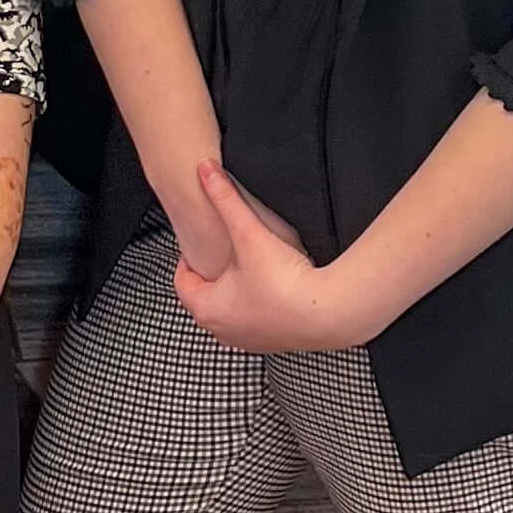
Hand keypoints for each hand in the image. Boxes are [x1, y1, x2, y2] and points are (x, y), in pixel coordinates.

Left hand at [172, 165, 376, 353]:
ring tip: (246, 268)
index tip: (196, 246)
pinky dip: (255, 305)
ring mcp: (247, 341)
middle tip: (220, 253)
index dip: (187, 260)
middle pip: (205, 297)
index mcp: (206, 308)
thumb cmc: (285, 282)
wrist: (330, 314)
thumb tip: (205, 169)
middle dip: (211, 275)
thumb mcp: (249, 234)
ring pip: (230, 312)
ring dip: (234, 292)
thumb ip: (225, 199)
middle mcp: (222, 330)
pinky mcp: (272, 343)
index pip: (183, 282)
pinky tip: (271, 287)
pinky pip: (253, 321)